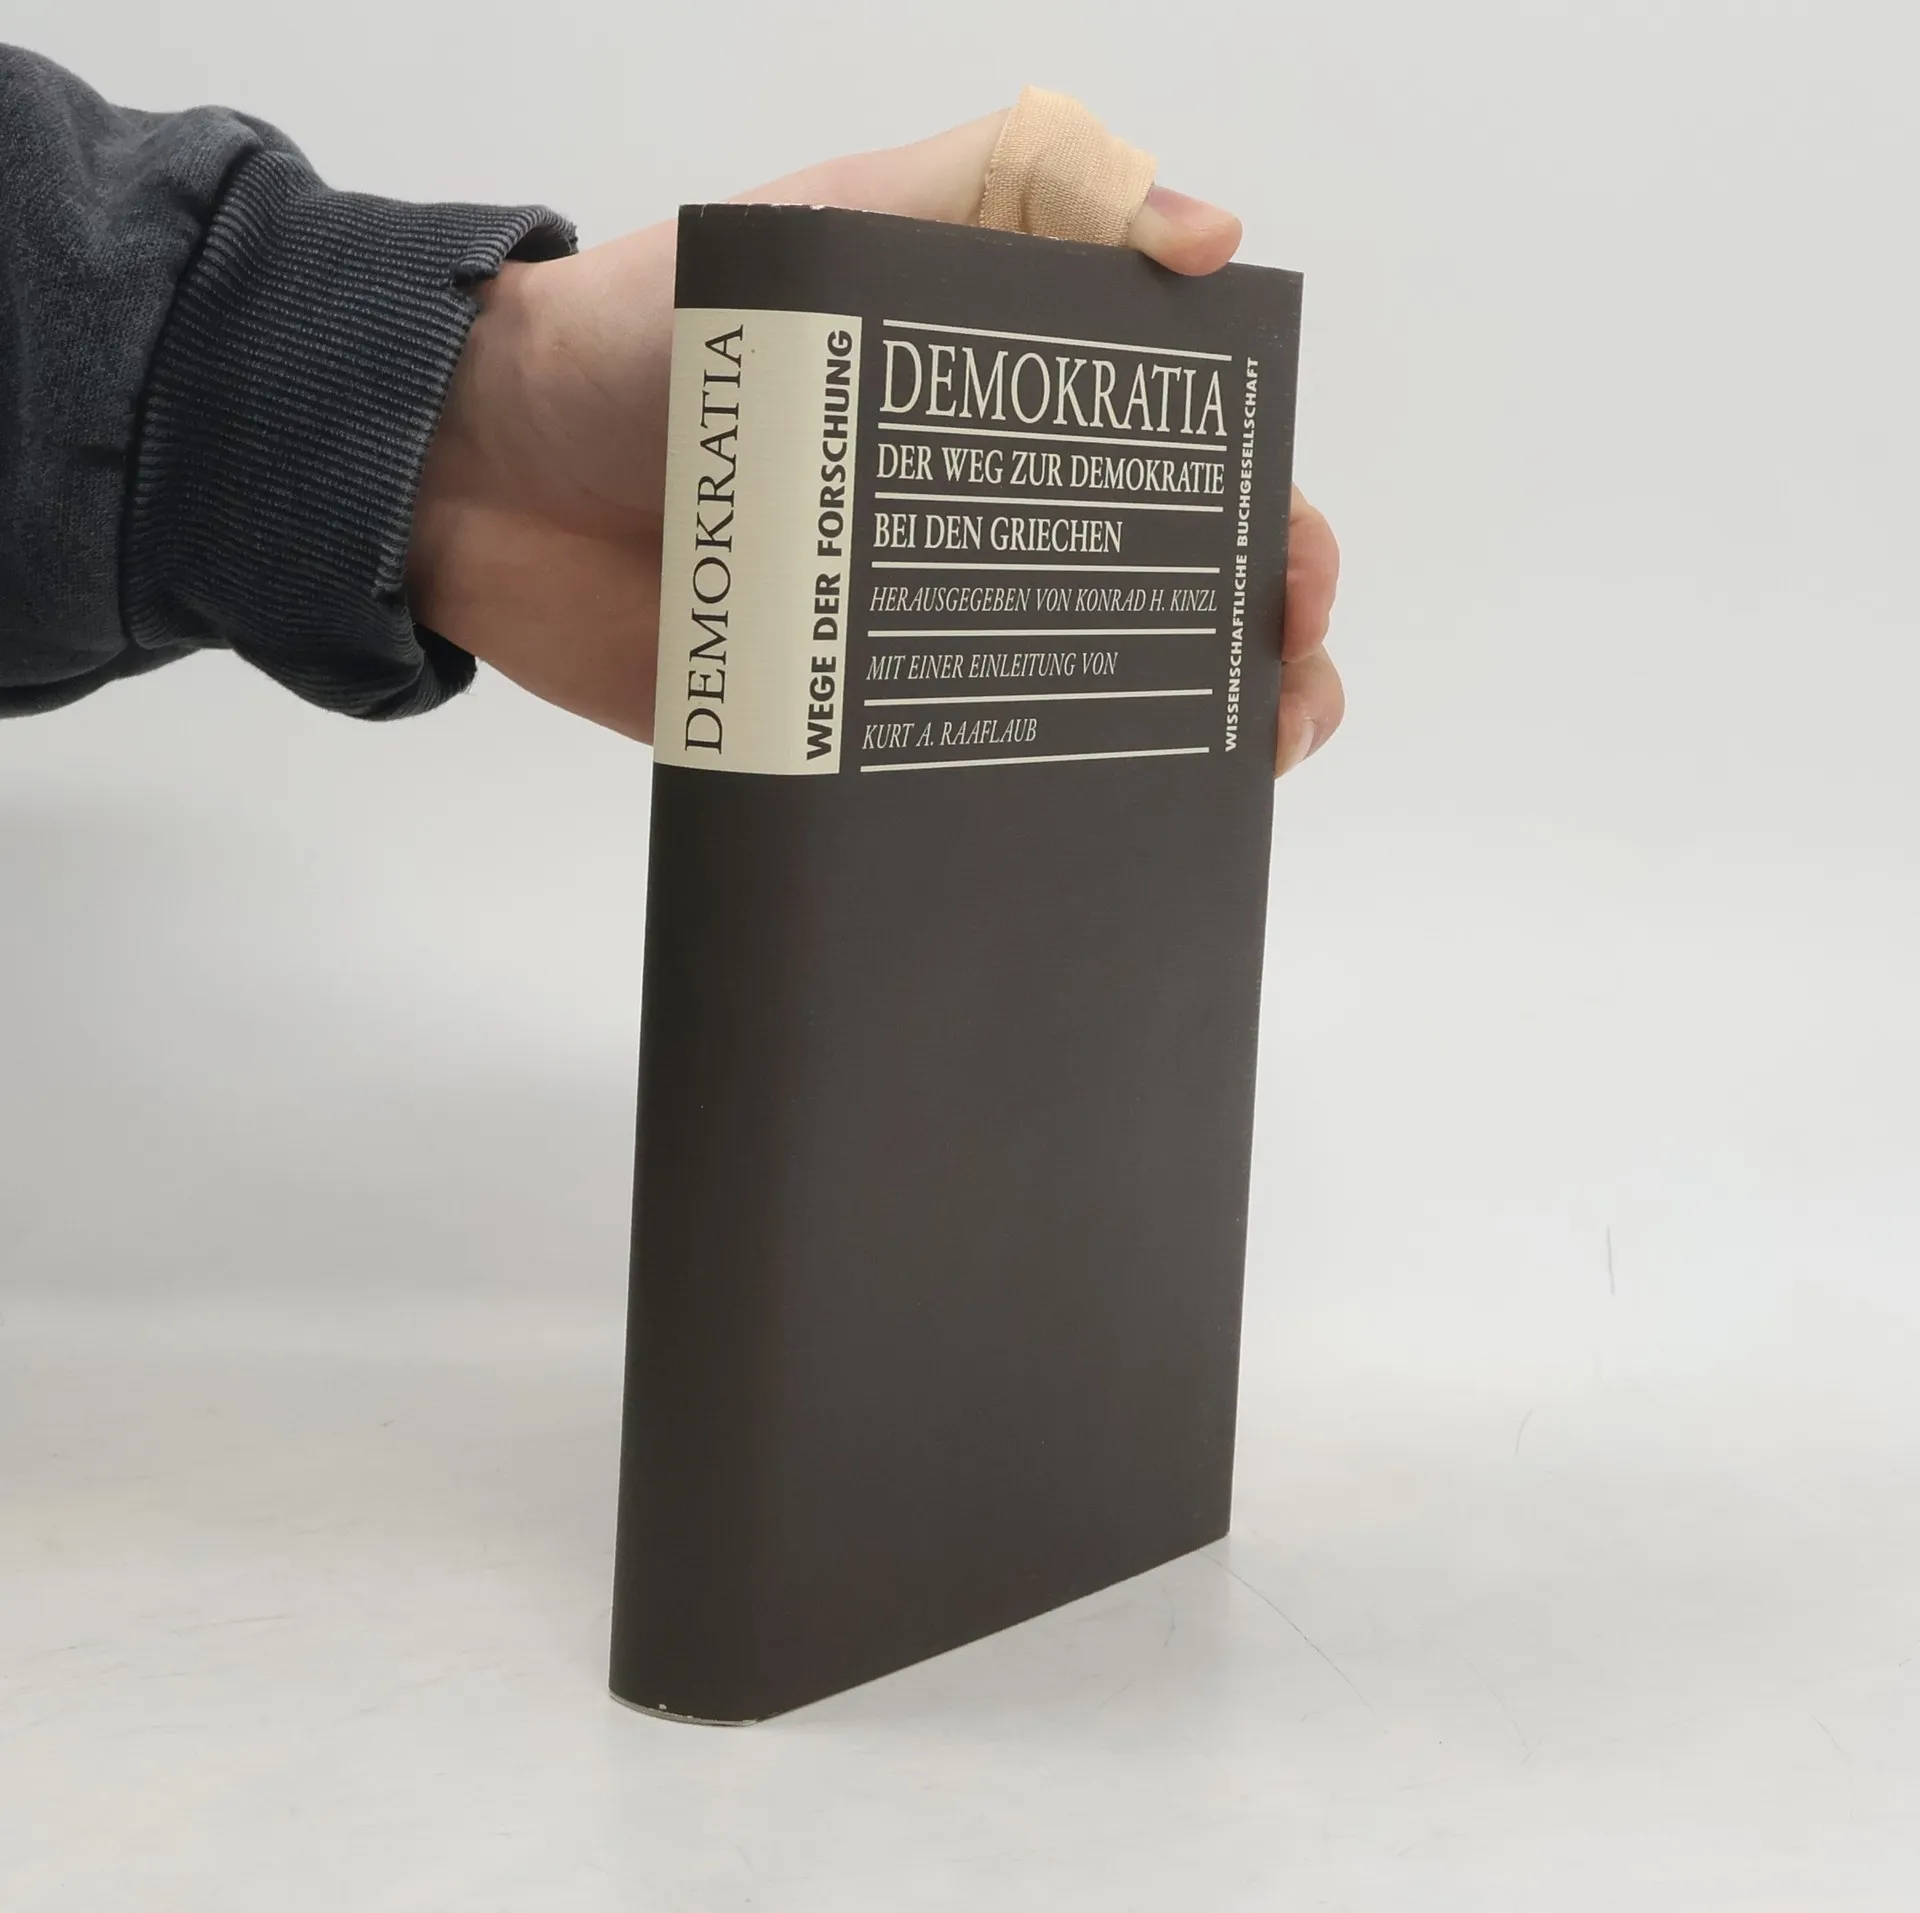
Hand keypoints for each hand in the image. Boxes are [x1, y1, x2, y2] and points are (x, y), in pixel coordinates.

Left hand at [407, 109, 1342, 776]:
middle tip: (1275, 701)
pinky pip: (974, 778)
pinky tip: (1101, 831)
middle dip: (1256, 649)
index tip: (1291, 581)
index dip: (1267, 518)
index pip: (1189, 462)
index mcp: (1012, 405)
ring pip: (1100, 702)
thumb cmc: (665, 330)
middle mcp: (988, 524)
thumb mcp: (849, 216)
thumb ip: (1022, 187)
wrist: (481, 475)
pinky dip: (1053, 809)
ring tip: (1228, 778)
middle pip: (1170, 596)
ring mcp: (926, 636)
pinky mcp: (857, 730)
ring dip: (1191, 742)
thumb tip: (1215, 239)